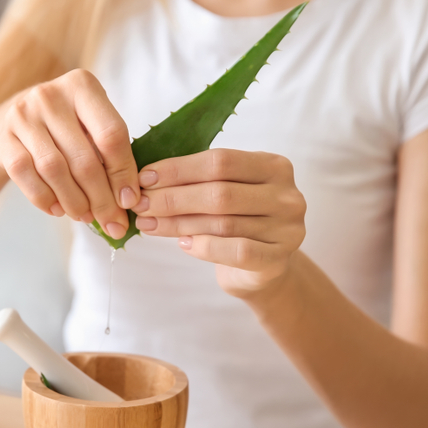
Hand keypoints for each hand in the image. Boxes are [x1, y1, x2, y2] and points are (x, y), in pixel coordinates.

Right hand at [0, 69, 139, 238]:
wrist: (22, 118)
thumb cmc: (70, 125)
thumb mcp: (94, 125)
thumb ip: (112, 154)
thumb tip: (127, 201)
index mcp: (83, 86)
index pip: (111, 135)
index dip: (123, 173)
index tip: (129, 201)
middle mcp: (50, 95)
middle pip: (83, 158)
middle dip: (101, 198)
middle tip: (111, 222)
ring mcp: (22, 115)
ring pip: (54, 170)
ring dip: (74, 201)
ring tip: (85, 217)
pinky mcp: (3, 138)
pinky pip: (25, 176)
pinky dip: (45, 198)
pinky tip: (58, 209)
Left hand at [132, 149, 305, 297]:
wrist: (264, 266)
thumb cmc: (238, 220)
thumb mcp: (227, 190)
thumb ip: (199, 180)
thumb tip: (147, 178)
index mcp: (273, 166)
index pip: (221, 161)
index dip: (179, 169)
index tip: (145, 178)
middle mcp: (286, 195)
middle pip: (220, 192)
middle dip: (173, 198)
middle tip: (141, 204)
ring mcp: (287, 229)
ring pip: (223, 223)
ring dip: (178, 223)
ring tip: (149, 224)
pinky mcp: (278, 259)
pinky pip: (236, 251)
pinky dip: (205, 247)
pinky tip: (182, 244)